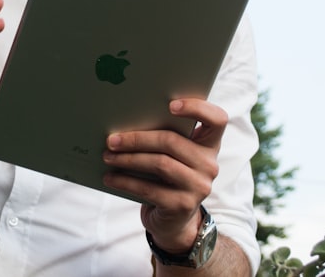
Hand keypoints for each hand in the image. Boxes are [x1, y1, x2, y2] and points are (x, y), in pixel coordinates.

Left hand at [102, 98, 227, 252]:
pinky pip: (149, 189)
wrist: (174, 220)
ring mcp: (199, 186)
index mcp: (209, 144)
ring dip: (128, 159)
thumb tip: (124, 122)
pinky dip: (125, 181)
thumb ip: (163, 137)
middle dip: (137, 139)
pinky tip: (110, 177)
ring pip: (159, 164)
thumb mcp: (172, 156)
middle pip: (171, 141)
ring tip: (107, 156)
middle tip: (111, 139)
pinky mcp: (183, 205)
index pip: (217, 119)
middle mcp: (209, 164)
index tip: (170, 104)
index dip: (197, 108)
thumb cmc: (167, 177)